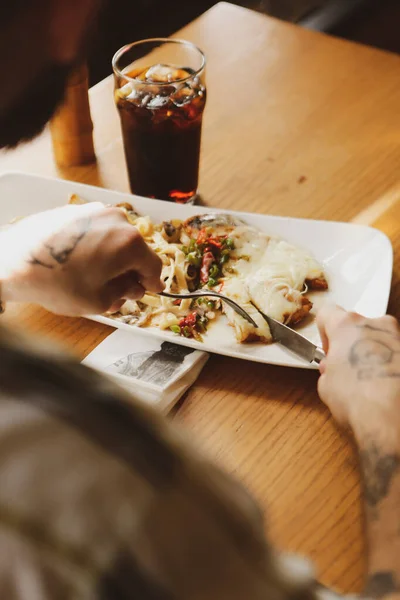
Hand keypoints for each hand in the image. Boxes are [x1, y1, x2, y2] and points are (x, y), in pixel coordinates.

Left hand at [0, 202, 162, 315]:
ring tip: (93, 279)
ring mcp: (95, 211)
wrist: (14, 262)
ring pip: (114, 239)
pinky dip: (95, 246)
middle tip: (117, 291)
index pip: (153, 265)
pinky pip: (96, 230)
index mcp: (130, 243)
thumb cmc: (58, 284)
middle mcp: (117, 220)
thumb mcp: (99, 302)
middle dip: (129, 271)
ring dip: (112, 258)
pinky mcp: (75, 210)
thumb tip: (132, 287)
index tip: (149, 290)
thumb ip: (125, 294)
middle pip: (134, 250)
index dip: (152, 282)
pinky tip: (79, 263)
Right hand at [317, 305, 399, 429]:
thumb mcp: (326, 386)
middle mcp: (376, 324)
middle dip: (351, 344)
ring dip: (373, 354)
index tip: (328, 350)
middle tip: (347, 369)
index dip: (324, 332)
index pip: (327, 313)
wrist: (392, 418)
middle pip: (358, 325)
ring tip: (369, 382)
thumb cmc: (358, 399)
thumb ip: (327, 371)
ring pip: (381, 339)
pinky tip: (386, 387)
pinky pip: (396, 354)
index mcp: (347, 325)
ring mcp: (398, 338)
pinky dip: (390, 365)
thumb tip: (332, 372)